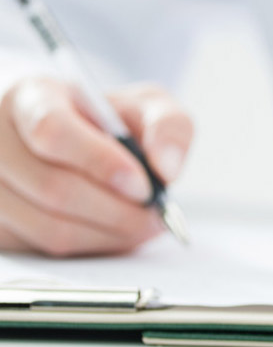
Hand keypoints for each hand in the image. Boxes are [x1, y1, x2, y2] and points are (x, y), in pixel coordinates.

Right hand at [0, 77, 192, 256]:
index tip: (142, 183)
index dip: (100, 162)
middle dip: (116, 210)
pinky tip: (114, 232)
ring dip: (107, 234)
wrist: (70, 135)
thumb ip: (168, 126)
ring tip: (143, 225)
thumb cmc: (105, 119)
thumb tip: (167, 170)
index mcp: (31, 99)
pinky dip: (89, 246)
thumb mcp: (144, 105)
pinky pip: (42, 248)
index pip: (52, 130)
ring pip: (47, 227)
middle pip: (53, 188)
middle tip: (156, 215)